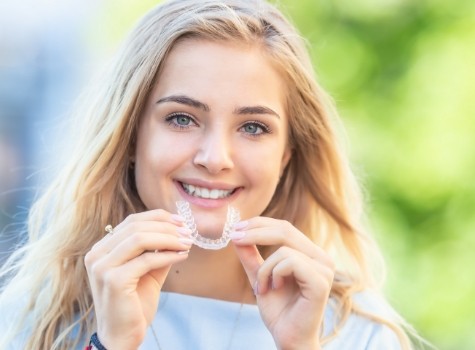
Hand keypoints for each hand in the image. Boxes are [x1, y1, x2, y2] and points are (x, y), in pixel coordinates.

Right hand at [84, 210, 192, 349]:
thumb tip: (179, 230)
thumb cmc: (134, 304)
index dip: (158, 217)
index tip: (181, 221)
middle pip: (136, 226)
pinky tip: (182, 256)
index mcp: (102, 249)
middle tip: (188, 232)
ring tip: (187, 242)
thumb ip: (157, 250)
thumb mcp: (148, 271)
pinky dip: (168, 255)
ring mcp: (102, 267)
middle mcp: (97, 254)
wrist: (122, 336)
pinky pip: (146, 260)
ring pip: (140, 238)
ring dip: (169, 238)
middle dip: (167, 227)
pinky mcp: (114, 280)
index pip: (131, 221)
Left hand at [231, 217, 334, 349]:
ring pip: (284, 248)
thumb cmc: (278, 310)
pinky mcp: (321, 281)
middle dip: (255, 232)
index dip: (260, 224)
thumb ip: (251, 256)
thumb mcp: (259, 276)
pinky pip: (290, 262)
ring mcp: (324, 269)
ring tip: (261, 288)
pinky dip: (274, 274)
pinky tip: (274, 289)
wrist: (288, 338)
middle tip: (235, 238)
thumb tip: (237, 234)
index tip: (236, 228)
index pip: (285, 228)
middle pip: (286, 230)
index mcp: (310, 254)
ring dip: (264, 268)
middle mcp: (321, 258)